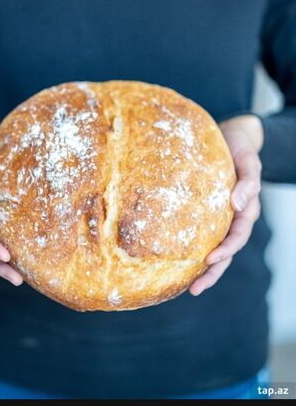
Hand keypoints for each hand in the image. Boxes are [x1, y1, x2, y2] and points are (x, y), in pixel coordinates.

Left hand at [189, 114, 262, 295]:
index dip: (226, 250)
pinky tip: (177, 258)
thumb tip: (237, 203)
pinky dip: (192, 248)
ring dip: (203, 269)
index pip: (237, 236)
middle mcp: (233, 218)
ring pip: (213, 247)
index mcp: (246, 209)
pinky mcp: (207, 211)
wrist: (233, 138)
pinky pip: (201, 233)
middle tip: (194, 289)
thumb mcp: (249, 161)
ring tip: (186, 286)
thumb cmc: (241, 149)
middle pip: (226, 251)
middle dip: (212, 272)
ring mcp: (221, 217)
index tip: (209, 259)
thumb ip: (248, 181)